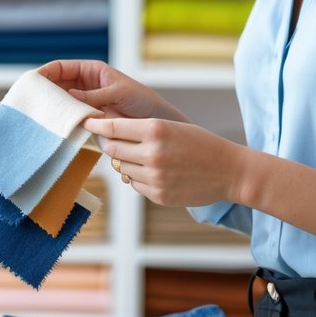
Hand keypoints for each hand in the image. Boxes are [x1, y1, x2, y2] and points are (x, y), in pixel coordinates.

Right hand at [38, 60, 189, 121]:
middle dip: (42, 90)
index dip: (45, 72)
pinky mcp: (86, 120)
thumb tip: (69, 95)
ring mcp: (84, 103)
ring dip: (49, 107)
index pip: (62, 67)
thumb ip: (95, 94)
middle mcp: (85, 85)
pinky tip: (51, 125)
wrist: (155, 123)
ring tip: (36, 113)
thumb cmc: (142, 101)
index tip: (33, 80)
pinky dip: (59, 121)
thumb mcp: (119, 92)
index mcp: (92, 71)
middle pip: (56, 84)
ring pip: (59, 102)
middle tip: (28, 99)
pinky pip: (68, 118)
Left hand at [87, 115, 249, 206]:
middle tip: (115, 140)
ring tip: (145, 158)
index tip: (85, 122)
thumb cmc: (200, 144)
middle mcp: (152, 153)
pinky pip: (134, 184)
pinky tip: (156, 173)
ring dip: (126, 163)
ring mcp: (154, 176)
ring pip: (121, 168)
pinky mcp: (158, 195)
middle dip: (110, 144)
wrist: (230, 171)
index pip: (112, 127)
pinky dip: (138, 178)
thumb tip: (107, 131)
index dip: (95, 124)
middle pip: (112, 149)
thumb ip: (140, 129)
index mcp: (156, 129)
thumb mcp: (172, 127)